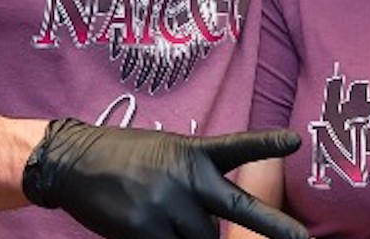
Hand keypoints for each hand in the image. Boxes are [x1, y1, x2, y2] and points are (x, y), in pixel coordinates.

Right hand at [22, 118, 306, 238]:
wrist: (74, 163)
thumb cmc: (128, 158)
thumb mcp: (168, 153)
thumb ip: (198, 177)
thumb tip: (218, 222)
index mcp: (194, 152)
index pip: (237, 147)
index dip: (267, 144)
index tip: (295, 140)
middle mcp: (185, 178)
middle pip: (239, 210)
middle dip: (274, 227)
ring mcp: (165, 205)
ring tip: (169, 219)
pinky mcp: (142, 229)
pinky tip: (155, 230)